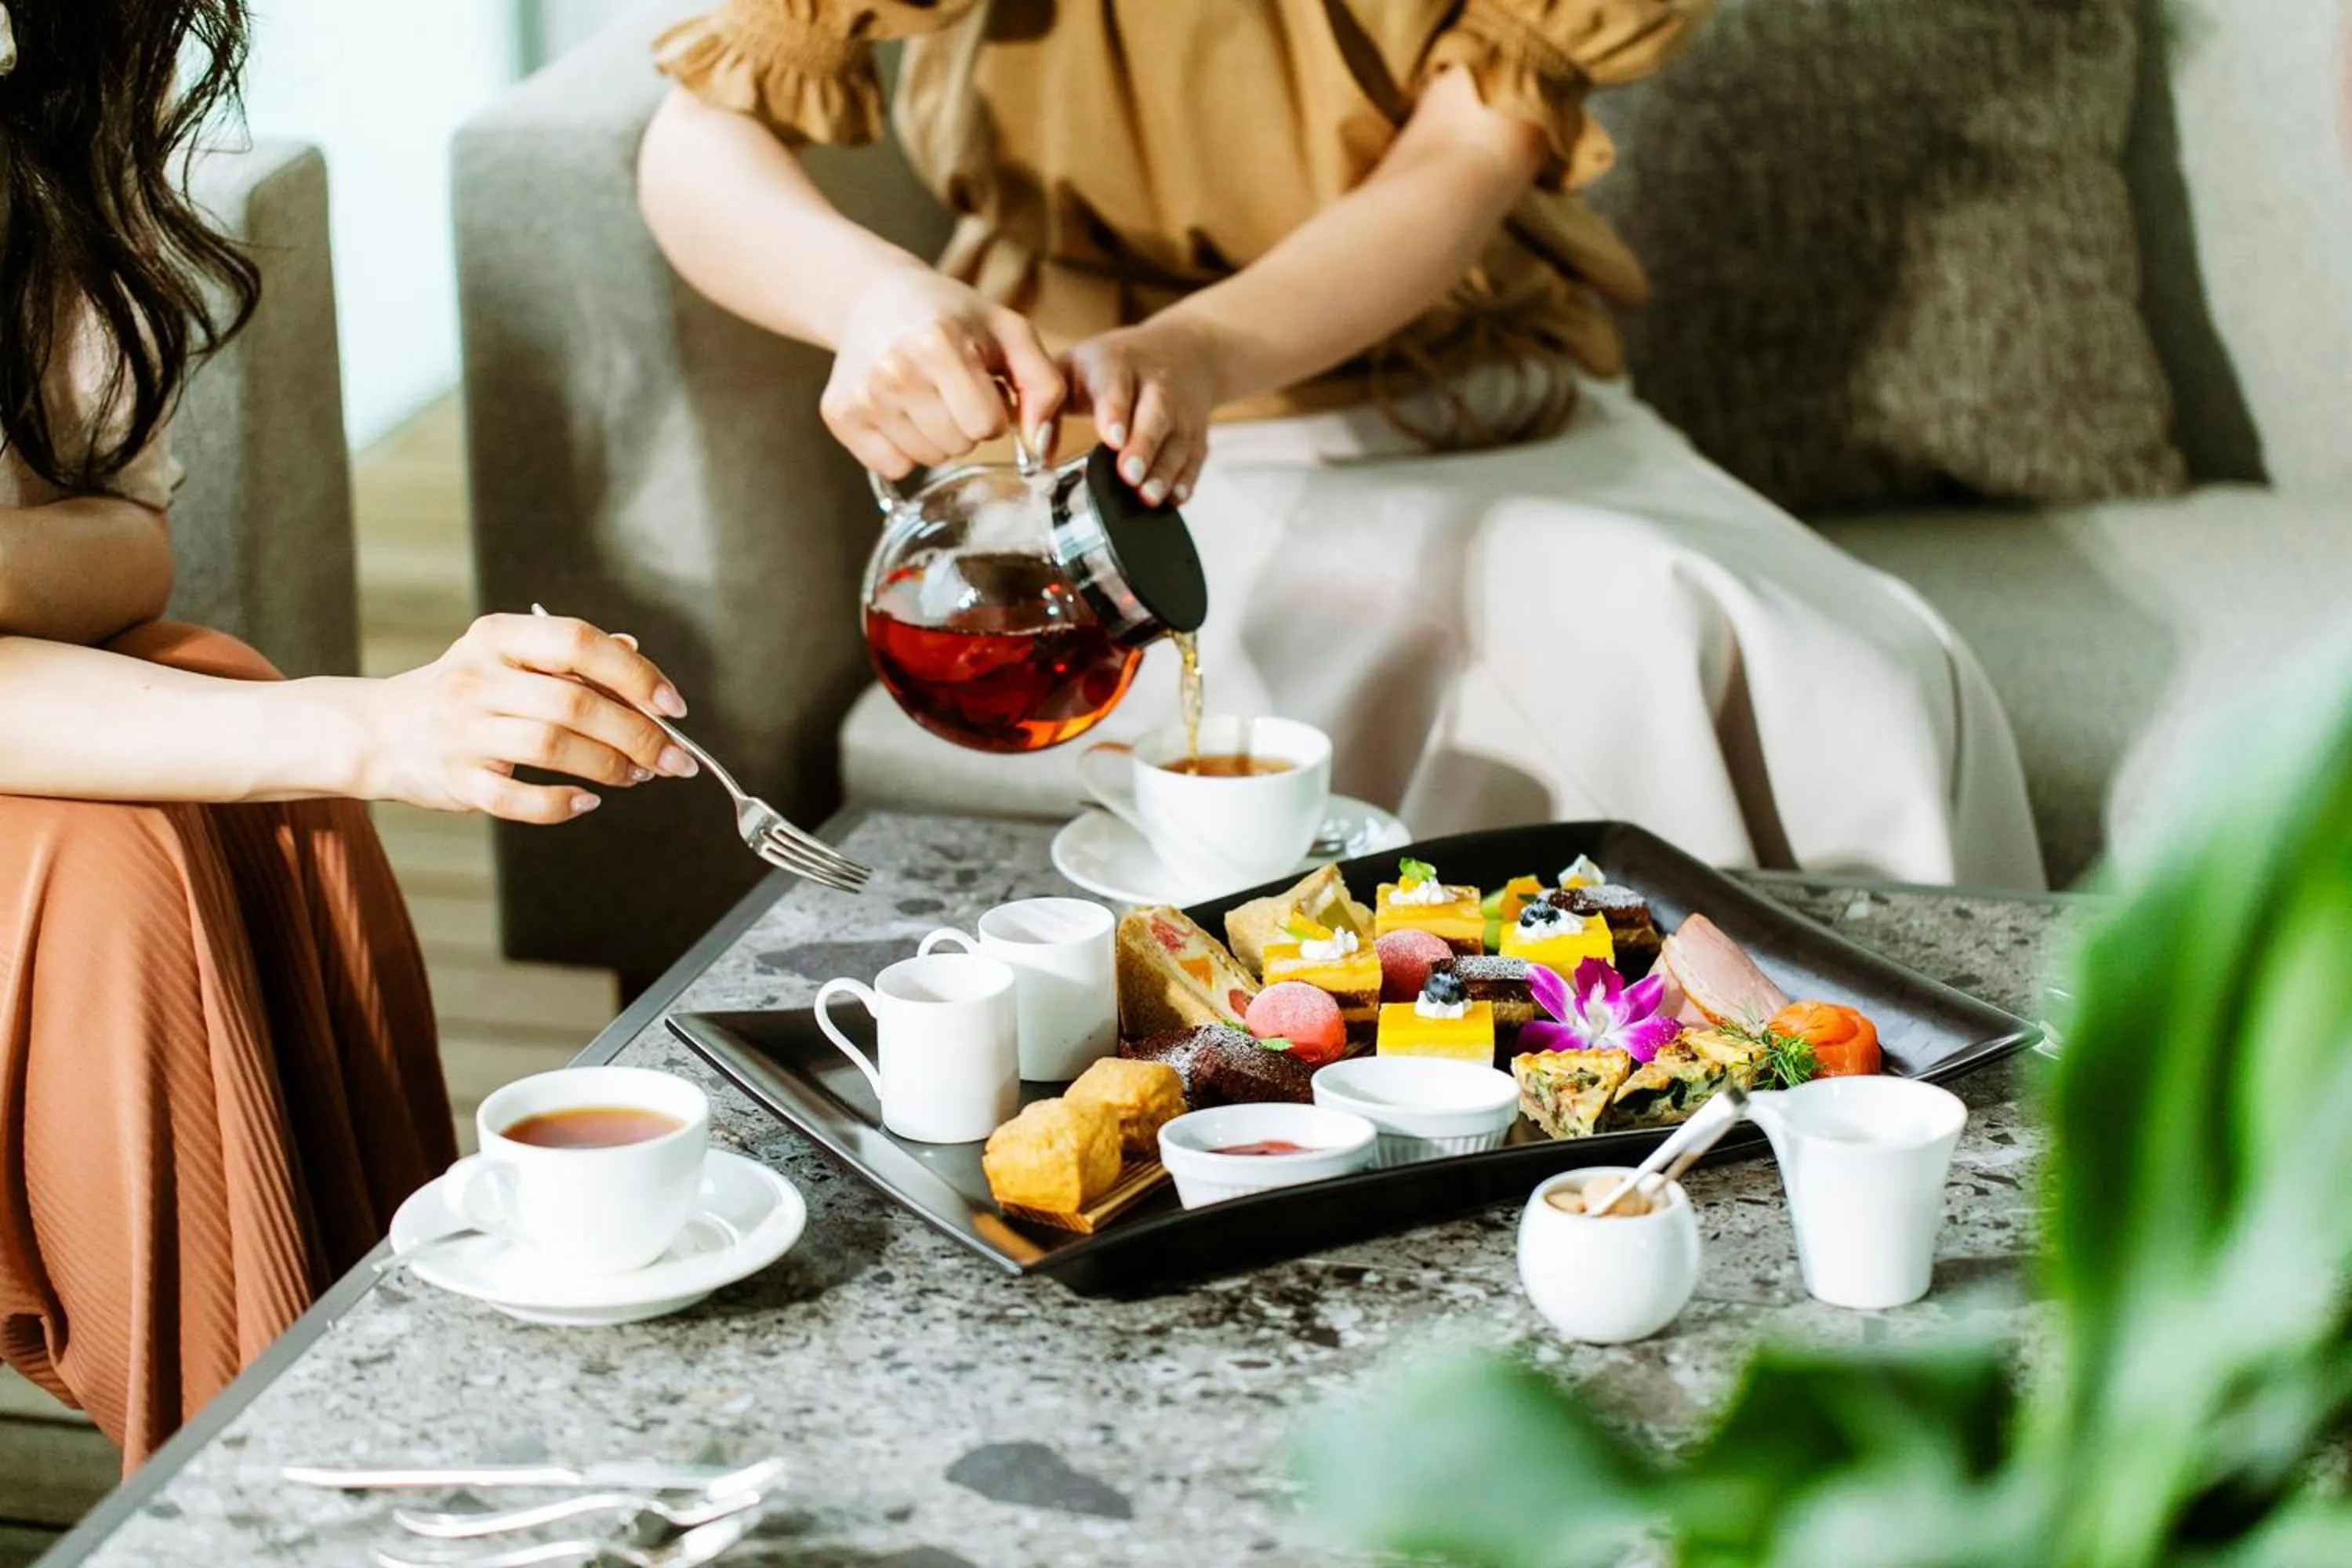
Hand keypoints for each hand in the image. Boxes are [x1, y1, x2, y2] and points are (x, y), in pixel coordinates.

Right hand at [355, 614, 696, 823]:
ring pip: (553, 748)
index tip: (673, 706)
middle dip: (639, 735)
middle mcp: (477, 678)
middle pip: (575, 703)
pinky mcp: (455, 780)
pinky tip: (588, 801)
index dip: (635, 673)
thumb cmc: (467, 692)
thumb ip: (571, 656)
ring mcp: (462, 731)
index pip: (579, 642)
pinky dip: (561, 804)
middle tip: (675, 759)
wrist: (381, 731)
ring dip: (610, 767)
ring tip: (639, 776)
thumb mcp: (511, 657)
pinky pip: (517, 799)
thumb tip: (635, 649)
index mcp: (498, 636)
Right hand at [823, 267, 1064, 478]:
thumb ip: (1044, 385)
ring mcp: (863, 394)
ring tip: (927, 396)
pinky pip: (892, 467)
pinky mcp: (840, 414)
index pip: (986, 425)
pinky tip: (901, 411)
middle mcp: (894, 368)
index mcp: (938, 341)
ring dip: (937, 437)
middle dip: (966, 425)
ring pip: (927, 459)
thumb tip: (1041, 445)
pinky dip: (903, 449)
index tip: (982, 385)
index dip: (993, 411)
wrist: (876, 297)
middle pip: (957, 446)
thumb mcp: (1010, 332)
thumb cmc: (953, 316)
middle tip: (952, 389)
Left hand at [1061, 316, 1221, 506]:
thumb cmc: (1112, 367)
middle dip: (1143, 445)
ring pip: (1177, 440)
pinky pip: (1196, 457)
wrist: (1179, 352)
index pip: (1116, 385)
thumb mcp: (1075, 368)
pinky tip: (1175, 497)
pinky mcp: (1197, 433)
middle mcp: (1154, 384)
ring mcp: (1180, 409)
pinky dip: (1187, 478)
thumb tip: (1035, 451)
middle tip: (1129, 474)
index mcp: (1116, 364)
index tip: (1111, 437)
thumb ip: (1048, 404)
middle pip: (1155, 413)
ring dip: (1164, 470)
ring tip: (1148, 495)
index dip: (1115, 411)